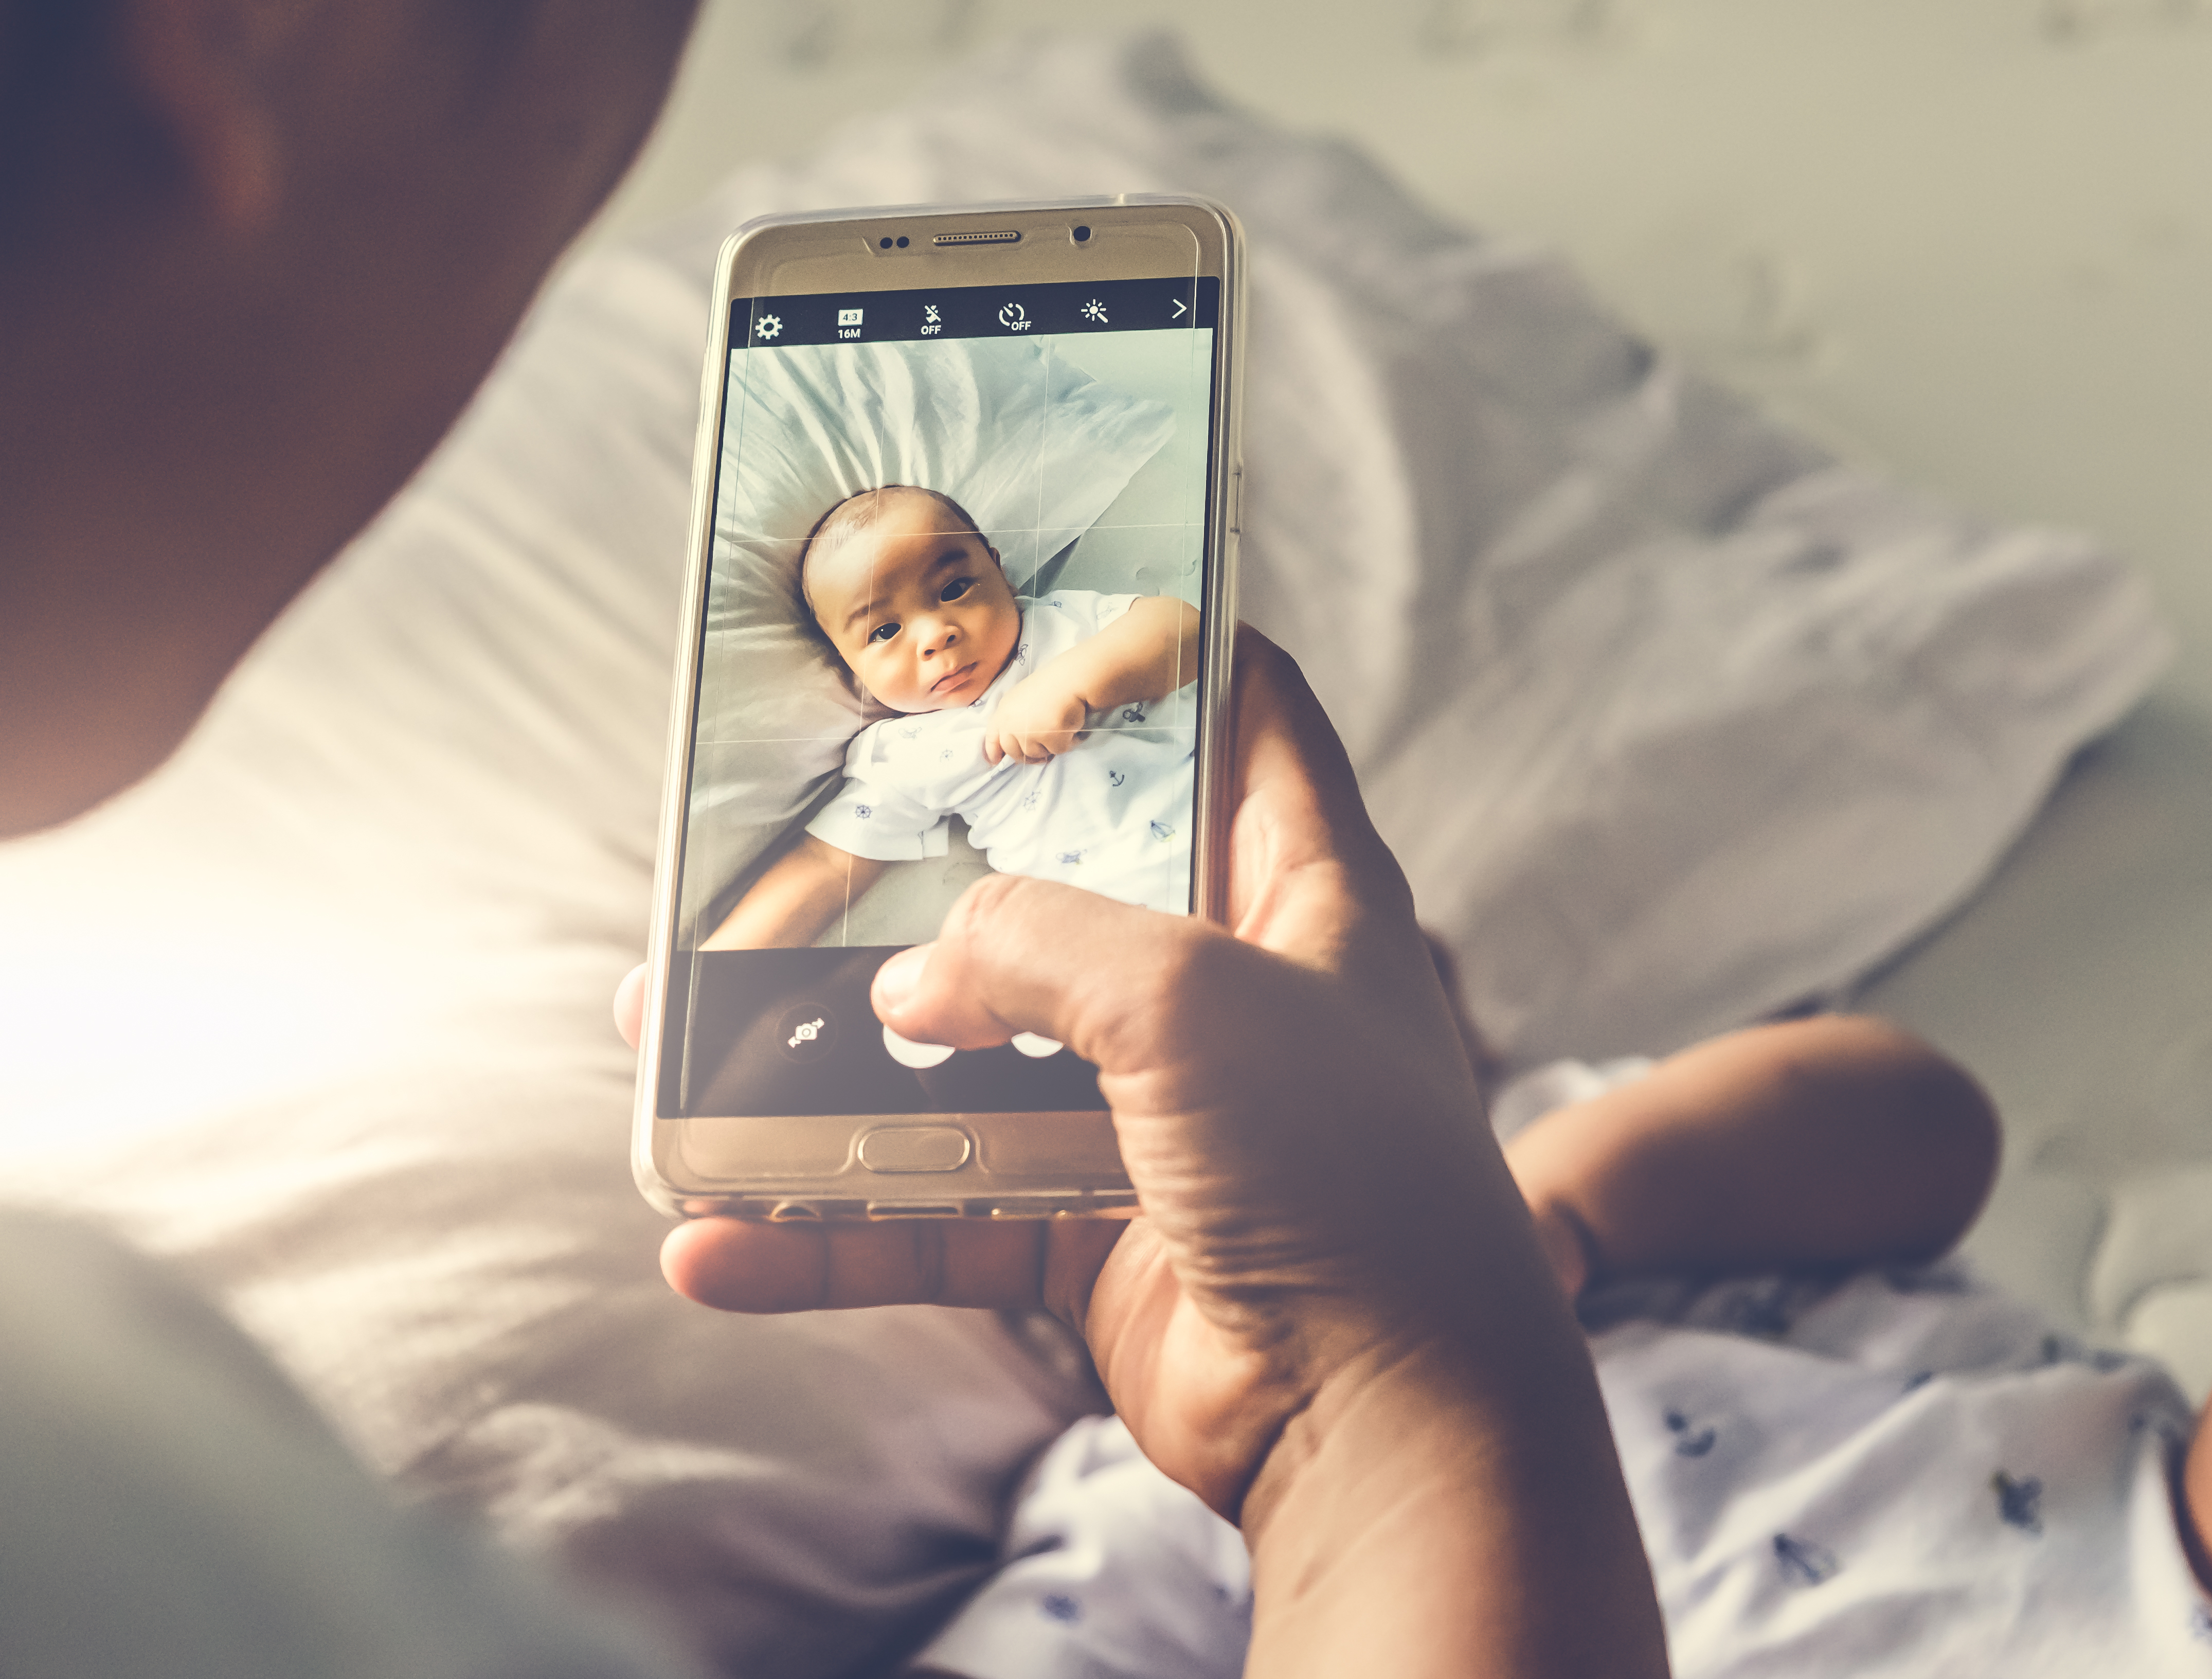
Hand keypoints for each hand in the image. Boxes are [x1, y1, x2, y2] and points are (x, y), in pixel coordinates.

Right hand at [621, 630, 1666, 1675]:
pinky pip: (938, 1220)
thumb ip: (1036, 949)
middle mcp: (1230, 993)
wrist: (1390, 1424)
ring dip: (823, 1074)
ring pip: (961, 1069)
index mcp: (1300, 890)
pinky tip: (716, 1243)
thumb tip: (903, 988)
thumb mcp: (1193, 1000)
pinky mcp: (1094, 1238)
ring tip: (677, 1046)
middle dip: (915, 882)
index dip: (1162, 649)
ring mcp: (1156, 1120)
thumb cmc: (1347, 1178)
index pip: (1243, 720)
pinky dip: (833, 1235)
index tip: (1037, 608)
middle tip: (785, 843)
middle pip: (1054, 897)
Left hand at [980, 671, 1088, 763]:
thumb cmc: (1046, 686)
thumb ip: (1011, 719)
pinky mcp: (1049, 739)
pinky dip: (1066, 741)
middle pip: (1015, 753)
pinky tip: (1070, 726)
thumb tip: (1012, 741)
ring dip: (1048, 746)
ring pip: (1037, 754)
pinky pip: (1058, 750)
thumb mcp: (1018, 699)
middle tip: (1042, 745)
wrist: (1068, 680)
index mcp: (1003, 713)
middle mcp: (1012, 726)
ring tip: (1058, 726)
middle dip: (1028, 754)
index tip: (996, 760)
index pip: (992, 738)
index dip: (993, 751)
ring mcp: (1030, 734)